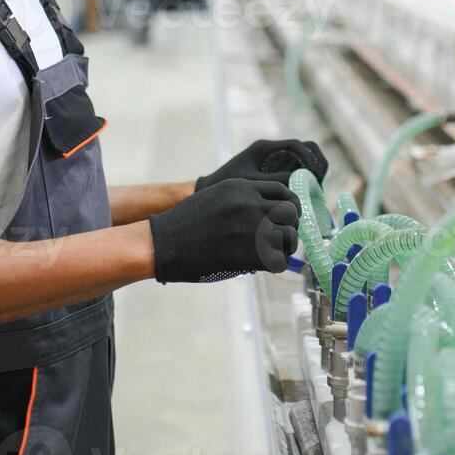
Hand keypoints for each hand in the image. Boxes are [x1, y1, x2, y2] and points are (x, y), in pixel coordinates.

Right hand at [147, 178, 300, 282]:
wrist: (162, 244)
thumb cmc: (184, 224)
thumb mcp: (215, 198)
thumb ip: (242, 200)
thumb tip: (268, 214)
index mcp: (242, 187)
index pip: (283, 191)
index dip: (286, 207)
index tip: (282, 220)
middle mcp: (251, 203)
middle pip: (292, 211)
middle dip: (290, 225)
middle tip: (279, 238)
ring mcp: (252, 227)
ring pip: (290, 236)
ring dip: (284, 247)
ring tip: (269, 253)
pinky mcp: (250, 253)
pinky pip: (279, 261)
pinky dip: (273, 266)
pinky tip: (259, 266)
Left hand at [196, 139, 326, 191]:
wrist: (208, 190)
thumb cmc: (226, 184)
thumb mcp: (253, 183)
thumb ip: (276, 181)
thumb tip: (302, 183)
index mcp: (265, 147)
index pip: (299, 145)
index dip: (311, 160)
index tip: (314, 178)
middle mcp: (273, 150)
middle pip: (307, 149)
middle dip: (318, 164)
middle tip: (318, 185)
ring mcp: (275, 160)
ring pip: (305, 160)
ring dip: (314, 174)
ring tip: (314, 193)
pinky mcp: (275, 172)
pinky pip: (297, 171)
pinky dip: (306, 181)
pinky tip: (304, 197)